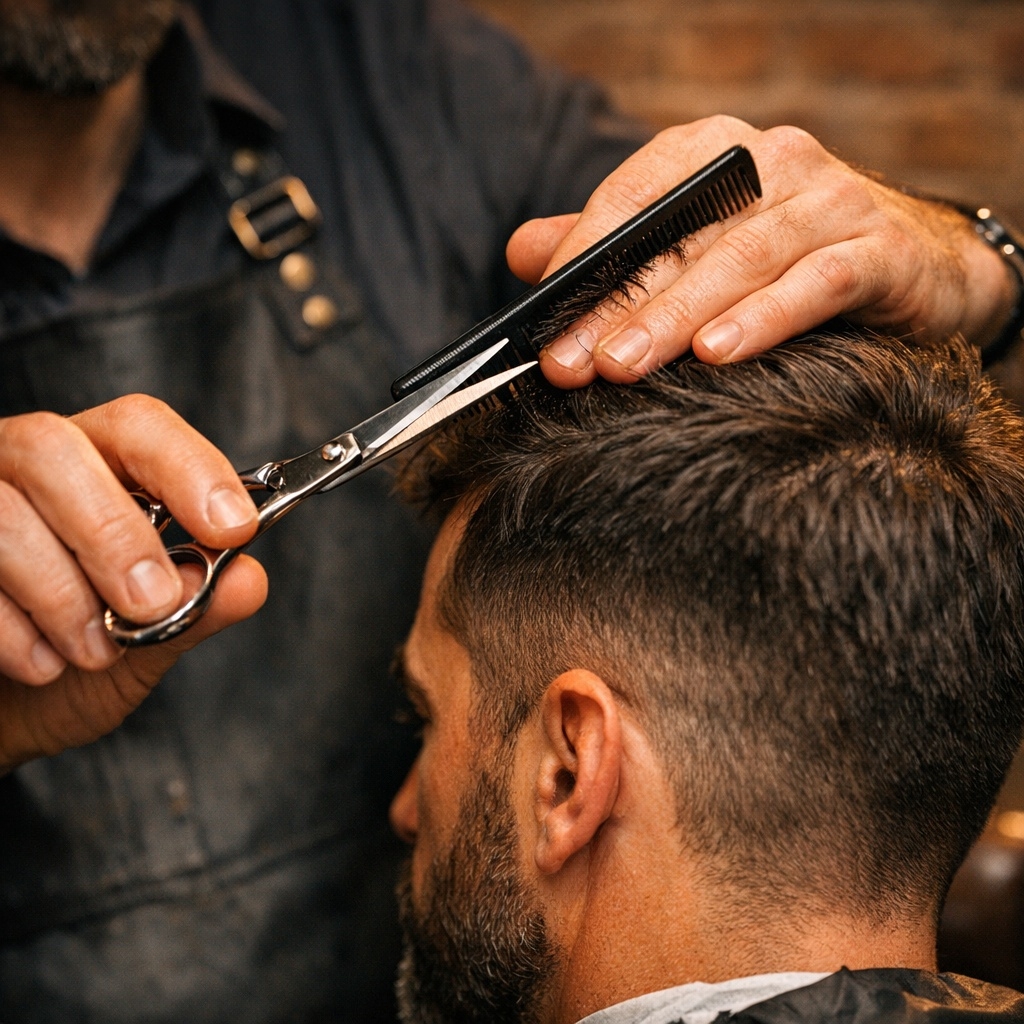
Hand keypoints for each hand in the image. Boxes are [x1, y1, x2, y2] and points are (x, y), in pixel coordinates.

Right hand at [0, 395, 266, 770]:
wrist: (6, 718)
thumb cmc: (74, 669)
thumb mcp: (150, 646)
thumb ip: (198, 610)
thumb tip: (248, 579)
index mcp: (94, 468)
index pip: (139, 426)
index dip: (190, 467)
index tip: (232, 527)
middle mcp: (22, 466)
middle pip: (54, 446)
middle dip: (114, 533)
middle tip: (151, 605)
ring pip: (3, 510)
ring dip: (62, 594)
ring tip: (95, 653)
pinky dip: (12, 628)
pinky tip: (42, 665)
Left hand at [507, 116, 1015, 385]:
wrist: (918, 265)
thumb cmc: (787, 257)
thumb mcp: (694, 243)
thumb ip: (614, 247)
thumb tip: (524, 255)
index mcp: (716, 154)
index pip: (636, 194)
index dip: (585, 254)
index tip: (544, 320)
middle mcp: (774, 163)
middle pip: (680, 236)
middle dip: (618, 304)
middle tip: (572, 363)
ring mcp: (833, 201)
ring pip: (741, 258)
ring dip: (676, 316)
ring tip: (625, 365)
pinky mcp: (883, 251)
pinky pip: (818, 283)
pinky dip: (766, 318)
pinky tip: (719, 352)